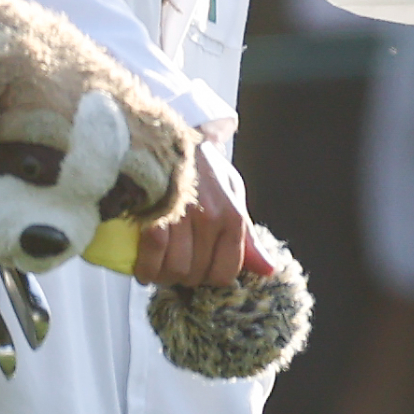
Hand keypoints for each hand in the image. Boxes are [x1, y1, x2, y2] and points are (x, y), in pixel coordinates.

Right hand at [133, 141, 277, 288]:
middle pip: (196, 275)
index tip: (201, 267)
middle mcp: (209, 219)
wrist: (166, 137)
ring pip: (173, 271)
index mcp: (232, 217)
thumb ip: (246, 237)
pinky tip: (144, 265)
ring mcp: (181, 219)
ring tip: (160, 261)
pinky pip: (149, 262)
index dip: (210, 276)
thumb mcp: (232, 194)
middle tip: (176, 260)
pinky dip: (145, 269)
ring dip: (163, 273)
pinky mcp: (152, 216)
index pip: (225, 272)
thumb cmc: (202, 167)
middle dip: (185, 274)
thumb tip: (268, 270)